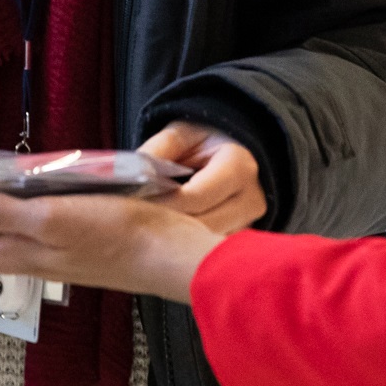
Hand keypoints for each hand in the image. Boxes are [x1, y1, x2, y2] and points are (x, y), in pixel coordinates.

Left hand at [0, 189, 221, 302]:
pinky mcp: (82, 238)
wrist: (171, 254)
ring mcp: (58, 251)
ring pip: (7, 237)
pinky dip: (19, 211)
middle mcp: (33, 257)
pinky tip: (28, 190)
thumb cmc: (114, 237)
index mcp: (18, 255)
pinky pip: (36, 227)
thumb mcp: (50, 220)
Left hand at [139, 121, 267, 233]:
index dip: (161, 203)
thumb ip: (156, 152)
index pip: (194, 197)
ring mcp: (251, 222)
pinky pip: (210, 251)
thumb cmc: (202, 143)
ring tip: (150, 226)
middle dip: (166, 224)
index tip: (134, 205)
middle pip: (201, 225)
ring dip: (176, 238)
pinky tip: (169, 233)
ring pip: (204, 243)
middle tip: (136, 220)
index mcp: (238, 166)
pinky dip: (188, 244)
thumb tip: (132, 176)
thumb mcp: (180, 135)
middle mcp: (252, 197)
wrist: (230, 150)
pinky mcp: (242, 237)